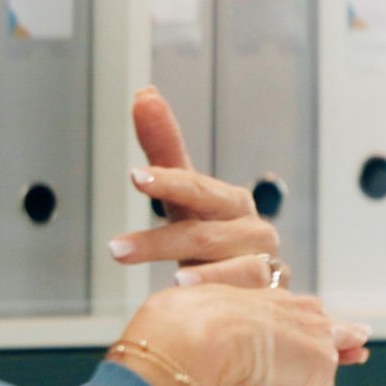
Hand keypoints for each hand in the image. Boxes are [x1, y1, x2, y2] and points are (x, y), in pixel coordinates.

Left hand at [109, 87, 284, 283]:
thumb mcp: (182, 196)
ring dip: (193, 268)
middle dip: (159, 240)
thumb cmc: (211, 234)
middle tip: (115, 248)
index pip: (196, 186)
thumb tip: (144, 93)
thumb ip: (164, 147)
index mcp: (231, 202)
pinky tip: (186, 291)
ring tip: (167, 279)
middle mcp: (252, 228)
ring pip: (228, 261)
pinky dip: (217, 287)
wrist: (249, 287)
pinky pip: (246, 289)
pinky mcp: (270, 293)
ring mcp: (263, 261)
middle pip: (205, 230)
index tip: (135, 177)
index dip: (167, 180)